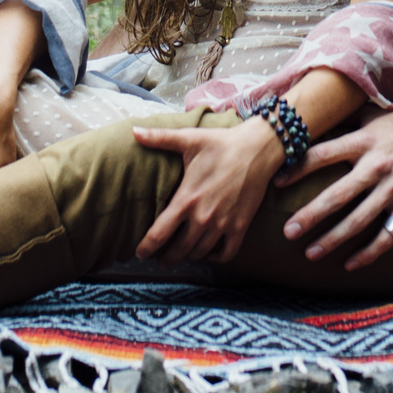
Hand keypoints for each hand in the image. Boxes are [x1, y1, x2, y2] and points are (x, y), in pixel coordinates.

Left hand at [129, 121, 285, 265]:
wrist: (258, 148)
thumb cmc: (221, 143)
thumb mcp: (189, 139)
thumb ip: (159, 138)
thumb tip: (134, 131)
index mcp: (186, 198)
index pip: (159, 233)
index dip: (147, 247)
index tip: (140, 254)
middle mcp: (203, 216)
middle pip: (179, 249)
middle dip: (167, 258)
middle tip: (161, 262)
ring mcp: (223, 223)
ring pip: (200, 252)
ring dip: (189, 257)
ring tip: (182, 256)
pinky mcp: (241, 225)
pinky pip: (227, 253)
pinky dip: (216, 258)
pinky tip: (210, 254)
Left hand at [282, 109, 392, 271]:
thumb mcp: (378, 115)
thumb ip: (349, 119)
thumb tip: (318, 118)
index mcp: (365, 141)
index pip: (324, 155)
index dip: (299, 168)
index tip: (276, 182)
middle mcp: (376, 167)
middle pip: (337, 195)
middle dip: (310, 215)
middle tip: (288, 232)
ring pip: (359, 221)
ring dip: (333, 239)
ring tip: (311, 253)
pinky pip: (387, 235)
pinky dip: (369, 253)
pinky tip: (350, 264)